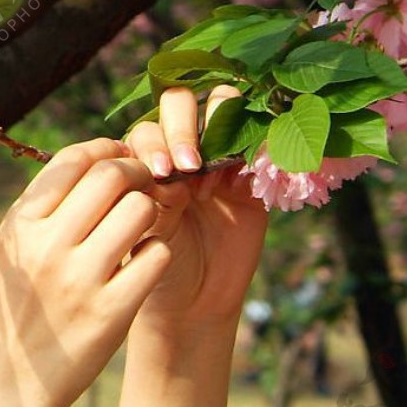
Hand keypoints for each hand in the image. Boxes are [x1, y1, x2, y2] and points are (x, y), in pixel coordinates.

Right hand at [0, 138, 171, 406]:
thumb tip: (97, 157)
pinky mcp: (111, 313)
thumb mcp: (13, 250)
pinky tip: (143, 263)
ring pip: (140, 209)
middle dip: (138, 172)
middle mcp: (47, 247)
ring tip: (143, 227)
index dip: (107, 150)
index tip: (121, 158)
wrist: (8, 387)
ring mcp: (80, 280)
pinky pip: (156, 256)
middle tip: (145, 185)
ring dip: (151, 211)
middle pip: (112, 175)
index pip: (74, 159)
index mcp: (20, 225)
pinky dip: (156, 253)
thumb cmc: (17, 307)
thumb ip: (46, 205)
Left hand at [125, 86, 267, 335]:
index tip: (161, 174)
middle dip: (183, 127)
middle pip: (182, 103)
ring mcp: (218, 158)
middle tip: (188, 167)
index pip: (148, 124)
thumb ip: (154, 194)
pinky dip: (258, 146)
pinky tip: (246, 175)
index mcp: (144, 159)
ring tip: (213, 176)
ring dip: (219, 128)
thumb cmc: (154, 268)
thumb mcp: (147, 230)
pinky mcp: (252, 176)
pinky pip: (261, 143)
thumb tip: (170, 167)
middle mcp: (180, 149)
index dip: (156, 140)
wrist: (193, 304)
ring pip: (224, 108)